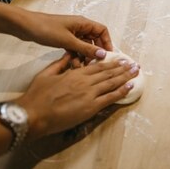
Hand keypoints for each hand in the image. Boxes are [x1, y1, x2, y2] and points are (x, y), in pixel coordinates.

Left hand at [16, 11, 112, 59]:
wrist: (26, 27)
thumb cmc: (47, 29)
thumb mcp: (68, 41)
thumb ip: (86, 48)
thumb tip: (103, 54)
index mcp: (83, 23)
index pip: (102, 31)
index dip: (107, 42)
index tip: (108, 55)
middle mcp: (79, 27)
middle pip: (94, 39)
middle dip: (95, 52)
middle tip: (94, 64)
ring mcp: (71, 33)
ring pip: (84, 45)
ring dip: (84, 56)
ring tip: (81, 67)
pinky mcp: (63, 39)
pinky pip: (74, 48)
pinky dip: (75, 55)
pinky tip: (72, 64)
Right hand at [16, 53, 138, 139]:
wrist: (33, 114)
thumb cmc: (37, 95)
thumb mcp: (47, 74)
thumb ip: (60, 64)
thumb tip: (69, 55)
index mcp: (75, 73)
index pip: (98, 66)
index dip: (111, 63)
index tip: (121, 59)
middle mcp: (85, 82)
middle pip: (108, 73)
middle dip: (123, 68)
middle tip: (135, 65)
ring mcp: (89, 94)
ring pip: (112, 83)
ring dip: (126, 77)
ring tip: (136, 72)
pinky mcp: (90, 107)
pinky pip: (110, 98)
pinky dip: (121, 91)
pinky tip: (130, 86)